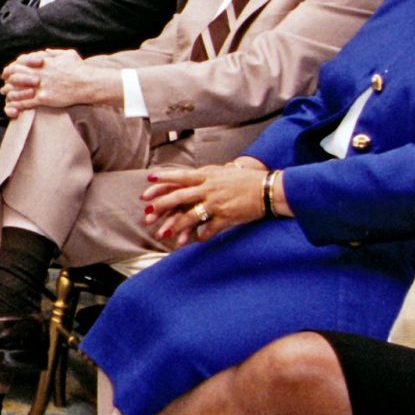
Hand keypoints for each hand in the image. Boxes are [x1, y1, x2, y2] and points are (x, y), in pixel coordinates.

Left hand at [0, 49, 119, 115]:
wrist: (88, 83)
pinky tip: (12, 106)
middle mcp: (40, 73)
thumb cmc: (80, 68)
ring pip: (18, 88)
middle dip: (8, 78)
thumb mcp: (68, 54)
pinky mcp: (44, 98)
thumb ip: (54, 53)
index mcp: (43, 62)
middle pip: (15, 74)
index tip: (9, 70)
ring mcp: (41, 86)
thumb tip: (44, 52)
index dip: (13, 66)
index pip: (21, 62)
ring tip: (5, 93)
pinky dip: (17, 104)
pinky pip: (26, 102)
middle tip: (4, 82)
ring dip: (10, 91)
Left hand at [142, 163, 271, 244]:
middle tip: (147, 216)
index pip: (181, 176)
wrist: (268, 188)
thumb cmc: (244, 180)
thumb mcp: (221, 173)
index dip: (164, 179)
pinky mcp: (227, 217)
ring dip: (176, 227)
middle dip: (161, 206)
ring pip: (191, 216)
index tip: (148, 182)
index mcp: (207, 176)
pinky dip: (200, 236)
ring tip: (163, 236)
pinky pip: (209, 229)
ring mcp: (217, 203)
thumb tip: (186, 180)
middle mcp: (210, 188)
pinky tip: (195, 241)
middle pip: (180, 196)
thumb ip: (203, 177)